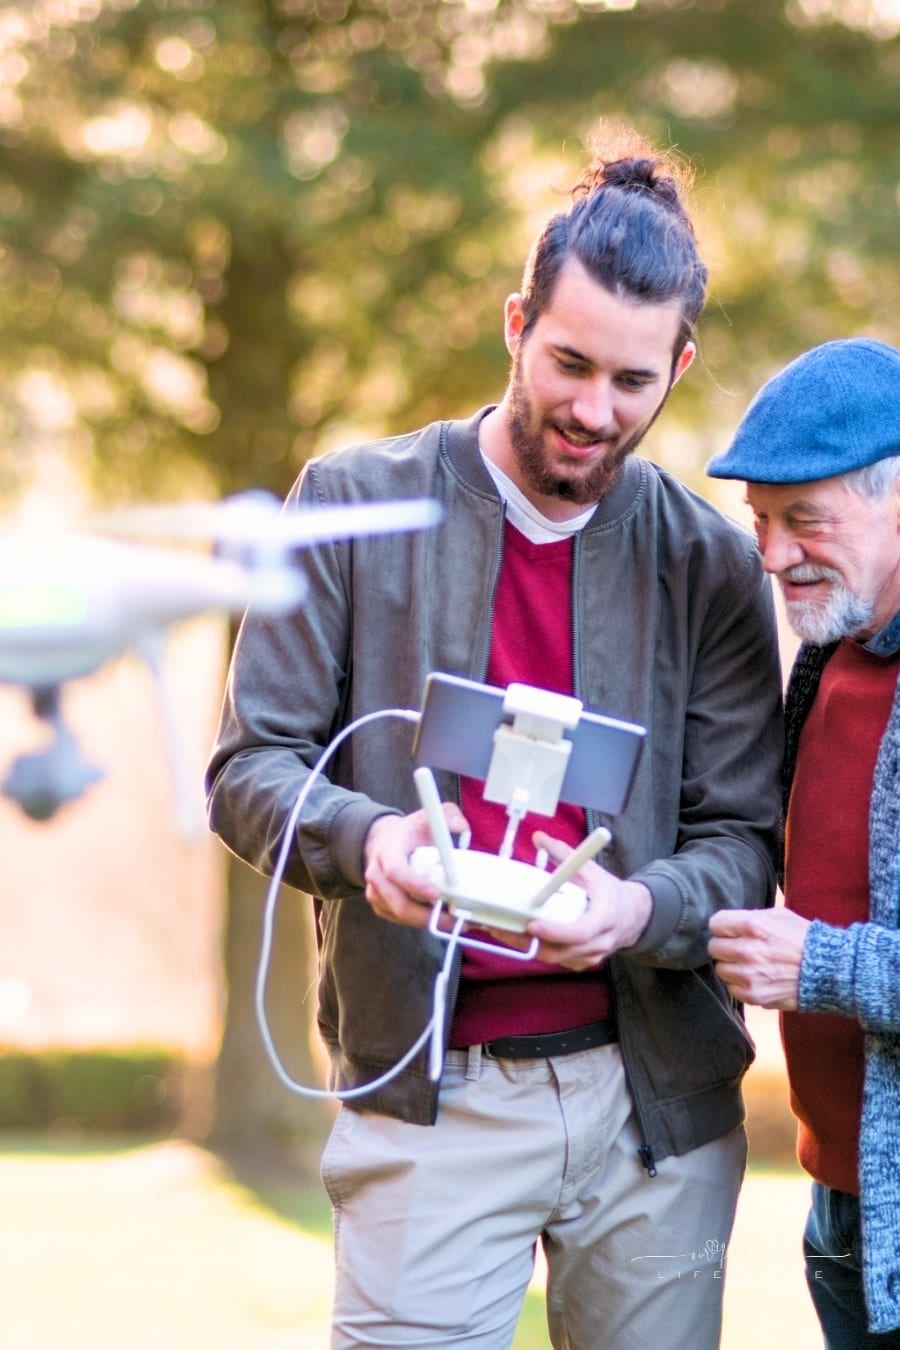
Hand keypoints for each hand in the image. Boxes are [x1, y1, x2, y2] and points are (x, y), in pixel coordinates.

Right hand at [363, 803, 468, 928]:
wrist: (384, 841)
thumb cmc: (410, 831)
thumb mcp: (428, 816)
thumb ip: (448, 816)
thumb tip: (462, 829)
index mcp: (388, 851)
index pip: (396, 871)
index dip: (414, 884)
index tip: (435, 894)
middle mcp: (376, 874)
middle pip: (398, 902)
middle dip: (426, 916)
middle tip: (453, 920)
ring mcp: (376, 893)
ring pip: (401, 915)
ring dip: (427, 922)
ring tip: (454, 923)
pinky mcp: (381, 906)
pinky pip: (401, 921)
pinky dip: (421, 923)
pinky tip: (440, 920)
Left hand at [513, 829, 652, 970]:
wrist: (631, 916)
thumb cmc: (609, 892)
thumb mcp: (590, 869)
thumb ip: (563, 853)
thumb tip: (539, 838)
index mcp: (605, 917)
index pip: (580, 932)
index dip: (555, 932)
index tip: (532, 925)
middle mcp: (599, 942)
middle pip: (562, 951)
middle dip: (530, 943)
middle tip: (505, 929)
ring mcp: (590, 956)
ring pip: (555, 958)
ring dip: (529, 948)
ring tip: (504, 932)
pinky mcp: (581, 962)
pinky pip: (557, 960)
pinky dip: (537, 951)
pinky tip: (519, 938)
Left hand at [708, 907, 808, 1009]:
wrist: (828, 969)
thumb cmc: (803, 938)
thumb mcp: (778, 915)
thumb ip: (751, 917)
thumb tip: (729, 923)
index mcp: (752, 925)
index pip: (715, 923)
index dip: (723, 927)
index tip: (730, 931)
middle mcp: (747, 950)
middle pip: (714, 947)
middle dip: (725, 946)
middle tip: (738, 948)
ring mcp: (749, 975)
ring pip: (720, 969)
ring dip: (731, 966)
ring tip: (748, 965)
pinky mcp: (754, 995)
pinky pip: (732, 989)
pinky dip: (740, 985)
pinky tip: (756, 979)